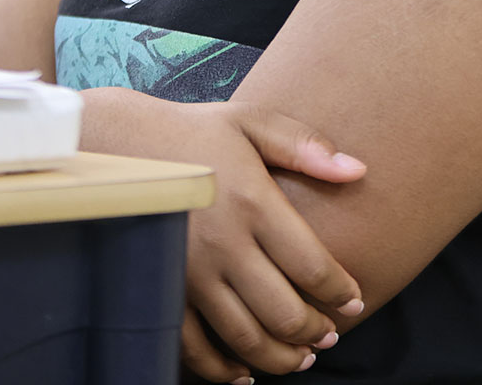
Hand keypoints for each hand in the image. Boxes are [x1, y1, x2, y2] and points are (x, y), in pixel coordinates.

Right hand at [80, 89, 366, 380]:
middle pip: (282, 311)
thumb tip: (358, 170)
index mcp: (253, 203)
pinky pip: (192, 347)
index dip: (340, 291)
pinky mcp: (160, 292)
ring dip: (278, 357)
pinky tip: (243, 372)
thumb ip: (306, 146)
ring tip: (300, 358)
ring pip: (243, 337)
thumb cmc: (199, 131)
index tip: (355, 301)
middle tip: (330, 336)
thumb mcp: (254, 122)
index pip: (311, 265)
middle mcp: (223, 245)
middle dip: (314, 332)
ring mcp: (188, 274)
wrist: (123, 144)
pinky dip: (220, 369)